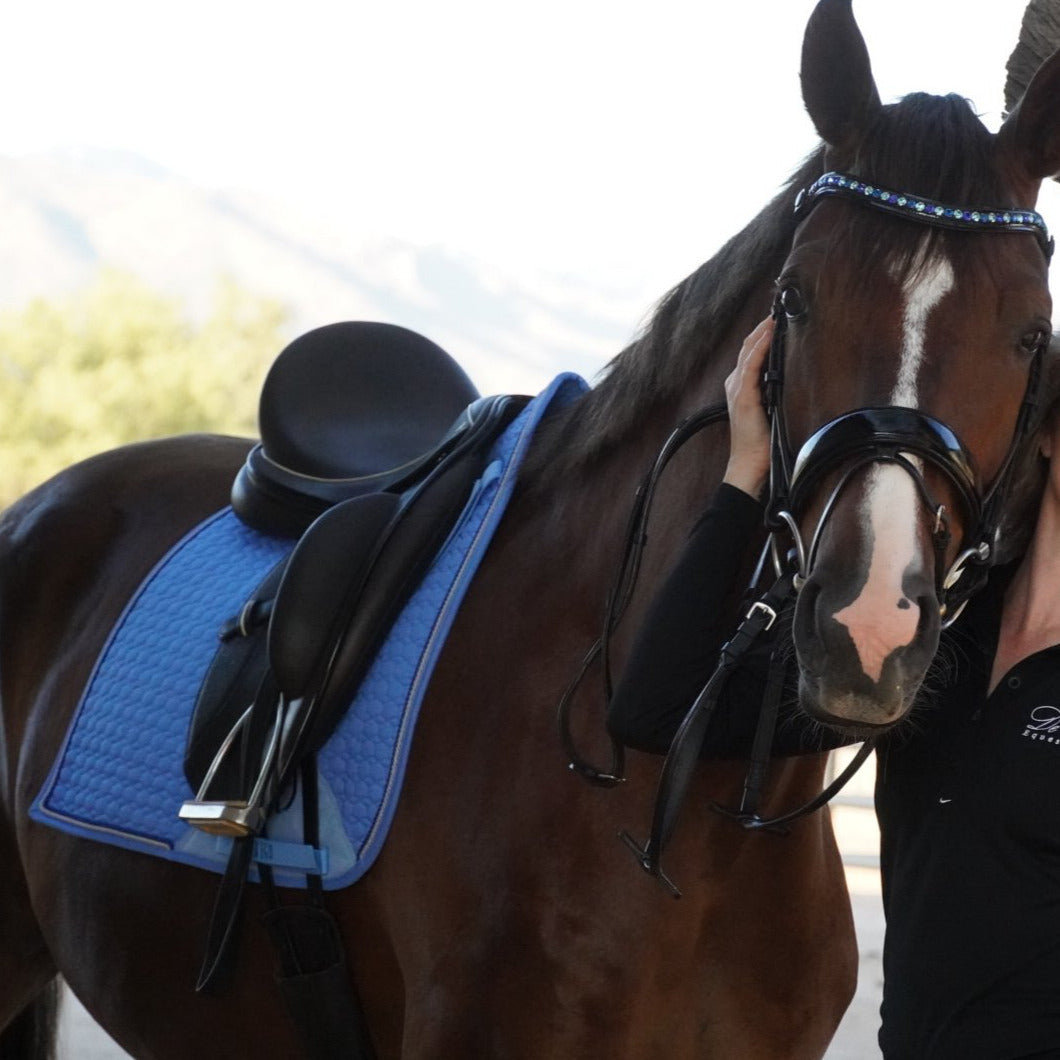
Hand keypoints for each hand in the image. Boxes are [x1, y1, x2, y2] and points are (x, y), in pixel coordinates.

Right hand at [722, 317, 772, 498]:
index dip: (763, 334)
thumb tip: (795, 379)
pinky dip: (760, 347)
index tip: (779, 318)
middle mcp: (735, 384)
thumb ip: (776, 394)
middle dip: (763, 327)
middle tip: (780, 309)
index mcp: (741, 387)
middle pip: (748, 346)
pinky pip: (751, 365)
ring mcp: (737, 389)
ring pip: (748, 351)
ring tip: (776, 315)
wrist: (749, 465)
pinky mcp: (743, 397)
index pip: (751, 352)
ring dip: (762, 332)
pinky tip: (770, 335)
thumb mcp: (771, 413)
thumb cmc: (762, 444)